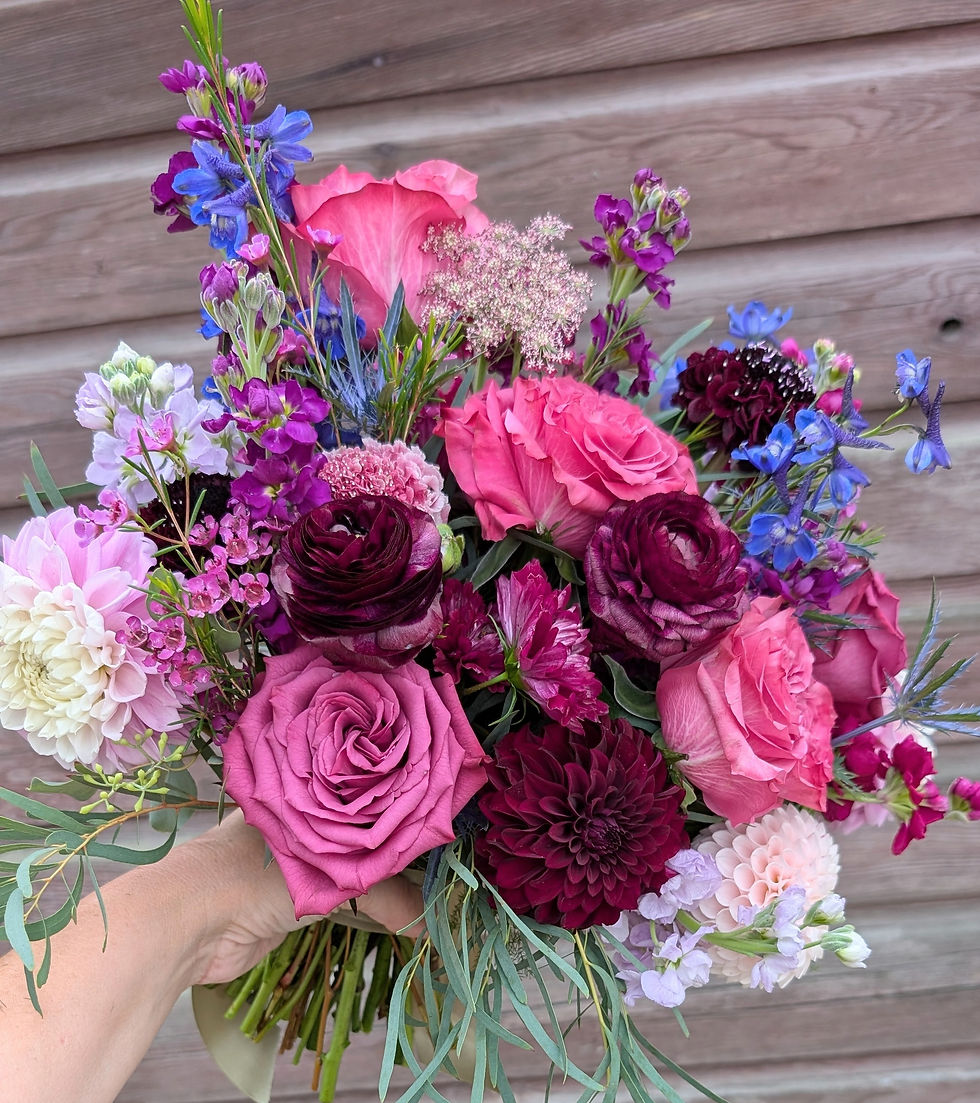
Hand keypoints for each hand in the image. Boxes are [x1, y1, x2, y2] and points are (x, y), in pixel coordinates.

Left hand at [169, 811, 425, 985]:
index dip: (400, 807)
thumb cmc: (247, 874)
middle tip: (440, 865)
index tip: (438, 824)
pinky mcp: (285, 904)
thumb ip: (384, 895)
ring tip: (425, 891)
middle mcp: (299, 823)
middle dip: (395, 851)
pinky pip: (337, 903)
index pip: (364, 793)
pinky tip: (392, 917)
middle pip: (360, 833)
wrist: (187, 927)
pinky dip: (362, 912)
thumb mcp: (326, 872)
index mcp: (302, 794)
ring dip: (379, 886)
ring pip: (349, 869)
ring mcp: (291, 863)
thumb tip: (429, 922)